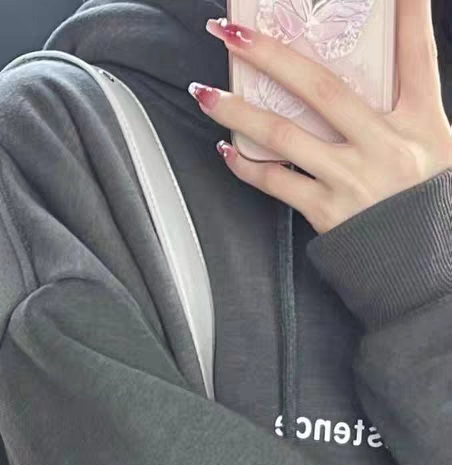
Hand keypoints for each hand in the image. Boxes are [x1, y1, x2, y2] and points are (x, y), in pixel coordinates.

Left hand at [186, 0, 451, 232]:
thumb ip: (400, 112)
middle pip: (321, 88)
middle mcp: (385, 145)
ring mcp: (353, 179)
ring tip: (204, 93)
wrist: (422, 271)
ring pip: (284, 136)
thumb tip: (359, 82)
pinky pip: (277, 184)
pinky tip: (224, 150)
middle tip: (232, 34)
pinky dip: (247, 167)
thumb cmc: (424, 206)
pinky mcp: (328, 213)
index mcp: (421, 121)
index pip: (416, 54)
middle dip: (272, 55)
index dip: (407, 14)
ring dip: (237, 112)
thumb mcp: (433, 147)